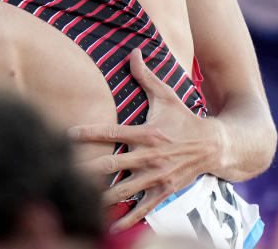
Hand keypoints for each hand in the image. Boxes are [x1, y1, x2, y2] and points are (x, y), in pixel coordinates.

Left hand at [68, 49, 219, 230]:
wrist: (213, 146)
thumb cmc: (184, 118)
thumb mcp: (167, 95)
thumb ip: (146, 75)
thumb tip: (134, 50)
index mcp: (147, 133)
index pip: (112, 132)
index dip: (90, 133)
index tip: (68, 134)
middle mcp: (150, 157)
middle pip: (112, 165)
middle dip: (87, 169)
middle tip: (63, 171)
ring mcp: (157, 177)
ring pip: (123, 190)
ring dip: (101, 197)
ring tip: (78, 202)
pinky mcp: (164, 192)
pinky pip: (142, 209)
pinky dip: (127, 219)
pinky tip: (109, 228)